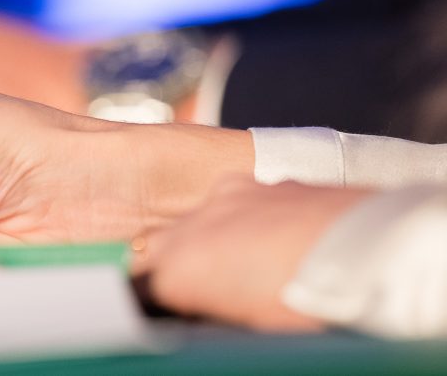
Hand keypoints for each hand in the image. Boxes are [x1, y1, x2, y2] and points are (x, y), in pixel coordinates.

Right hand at [132, 176, 370, 331]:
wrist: (366, 247)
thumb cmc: (309, 298)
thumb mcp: (247, 323)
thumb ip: (206, 309)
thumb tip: (197, 310)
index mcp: (179, 272)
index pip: (137, 288)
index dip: (146, 301)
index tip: (161, 310)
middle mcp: (188, 229)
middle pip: (151, 250)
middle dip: (163, 268)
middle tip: (192, 292)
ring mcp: (220, 199)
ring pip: (190, 222)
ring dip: (200, 241)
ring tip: (234, 264)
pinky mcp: (252, 182)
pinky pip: (227, 201)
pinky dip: (235, 218)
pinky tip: (266, 236)